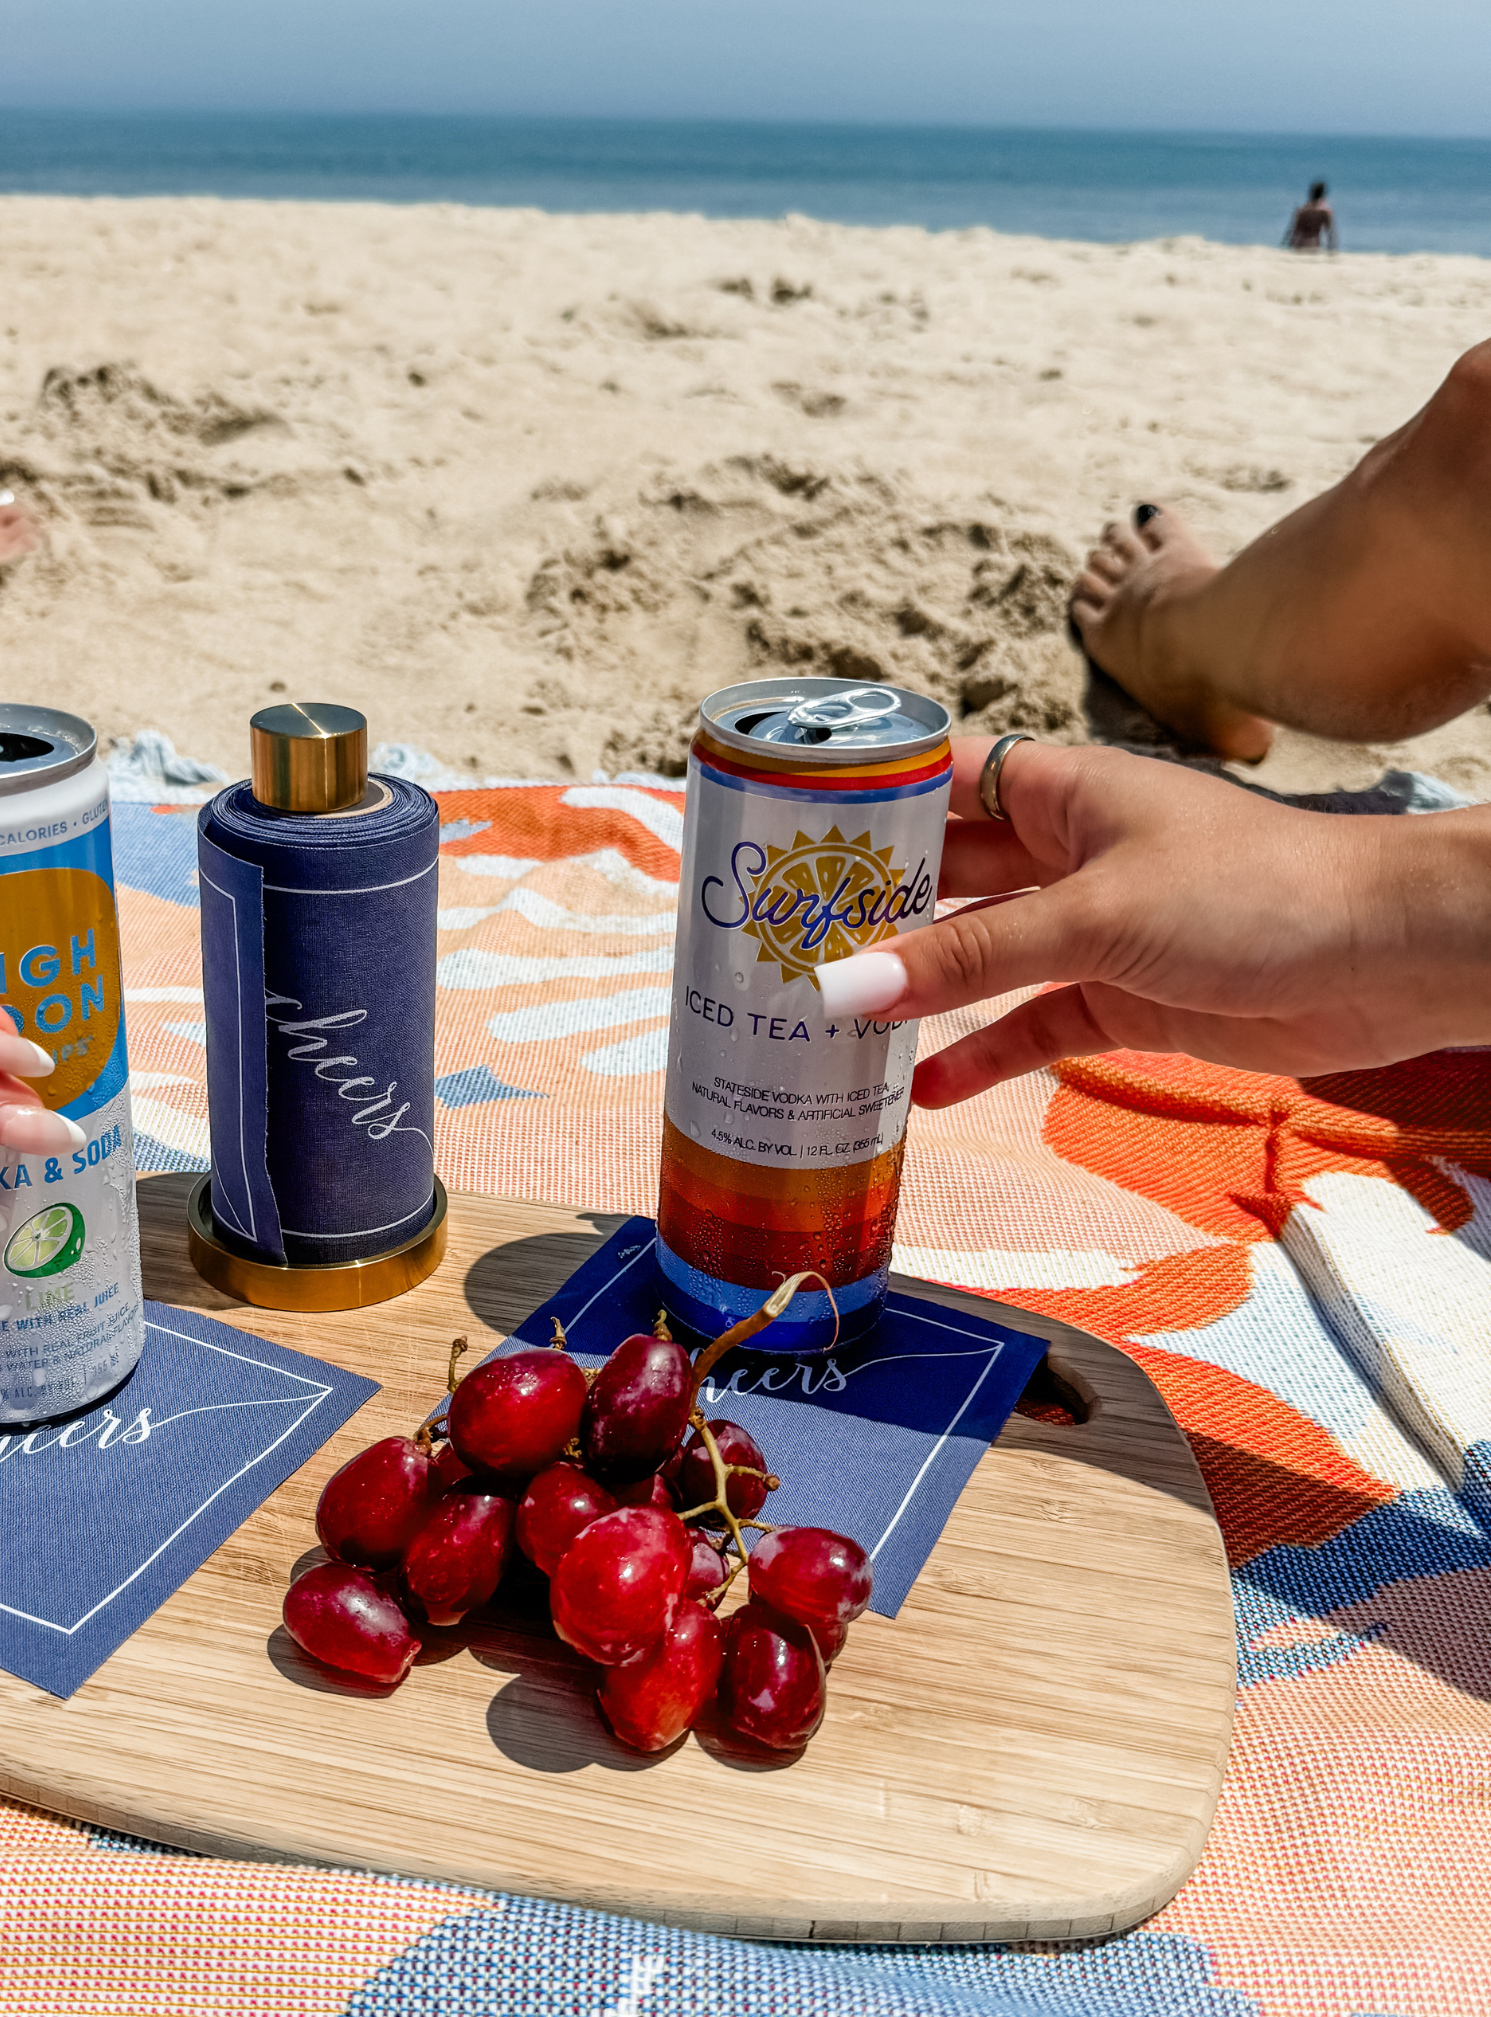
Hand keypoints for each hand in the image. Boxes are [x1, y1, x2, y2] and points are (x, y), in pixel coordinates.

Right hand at [812, 736, 1490, 1106]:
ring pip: (975, 958)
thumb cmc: (1252, 892)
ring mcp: (1087, 928)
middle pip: (941, 875)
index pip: (934, 777)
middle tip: (775, 943)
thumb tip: (841, 988)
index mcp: (1056, 790)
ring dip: (911, 990)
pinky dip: (977, 1055)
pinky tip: (920, 1091)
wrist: (1388, 960)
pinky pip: (1025, 1026)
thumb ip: (967, 959)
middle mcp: (1062, 852)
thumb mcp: (1092, 917)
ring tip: (824, 1023)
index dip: (860, 798)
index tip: (777, 830)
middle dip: (866, 907)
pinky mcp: (1116, 997)